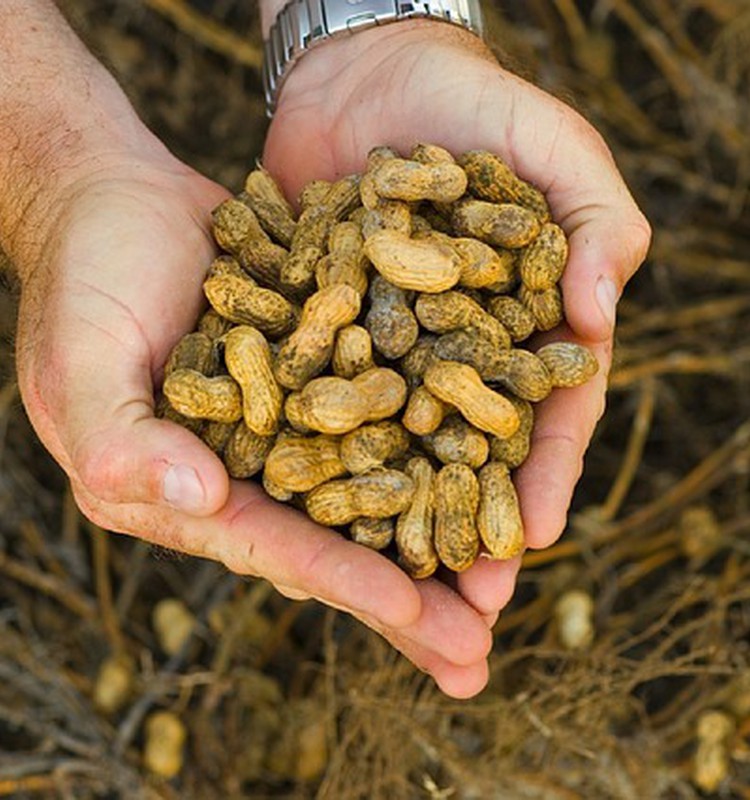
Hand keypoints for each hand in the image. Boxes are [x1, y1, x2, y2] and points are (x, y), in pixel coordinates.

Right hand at [13, 125, 500, 699]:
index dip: (343, 582)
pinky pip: (385, 411)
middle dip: (407, 600)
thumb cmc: (85, 274)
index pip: (272, 547)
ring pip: (374, 489)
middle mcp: (244, 469)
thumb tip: (201, 500)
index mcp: (182, 488)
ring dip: (437, 535)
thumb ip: (123, 438)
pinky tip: (493, 467)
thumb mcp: (82, 358)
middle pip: (337, 542)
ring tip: (503, 581)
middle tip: (478, 650)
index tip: (418, 615)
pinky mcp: (323, 371)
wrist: (118, 197)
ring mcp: (290, 420)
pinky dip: (434, 441)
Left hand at [263, 20, 650, 688]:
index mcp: (523, 327)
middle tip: (462, 609)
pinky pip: (317, 399)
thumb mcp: (554, 150)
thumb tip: (598, 308)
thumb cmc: (475, 108)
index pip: (545, 416)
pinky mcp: (321, 336)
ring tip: (386, 591)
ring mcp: (384, 351)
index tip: (528, 541)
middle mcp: (454, 354)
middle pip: (465, 454)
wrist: (368, 74)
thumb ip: (595, 222)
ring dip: (392, 520)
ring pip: (391, 446)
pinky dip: (313, 450)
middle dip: (465, 528)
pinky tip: (301, 504)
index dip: (541, 477)